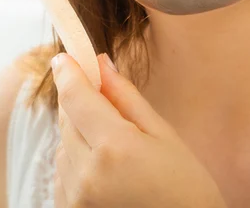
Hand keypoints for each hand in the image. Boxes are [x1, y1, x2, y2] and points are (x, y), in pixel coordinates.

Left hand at [52, 52, 227, 207]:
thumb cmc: (185, 186)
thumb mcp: (162, 133)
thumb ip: (126, 96)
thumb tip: (102, 64)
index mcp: (115, 147)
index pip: (76, 96)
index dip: (68, 71)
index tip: (64, 56)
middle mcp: (87, 174)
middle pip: (67, 118)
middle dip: (79, 101)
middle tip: (100, 93)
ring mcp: (75, 198)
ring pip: (63, 144)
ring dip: (79, 132)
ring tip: (114, 142)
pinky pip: (63, 171)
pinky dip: (76, 158)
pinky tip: (104, 164)